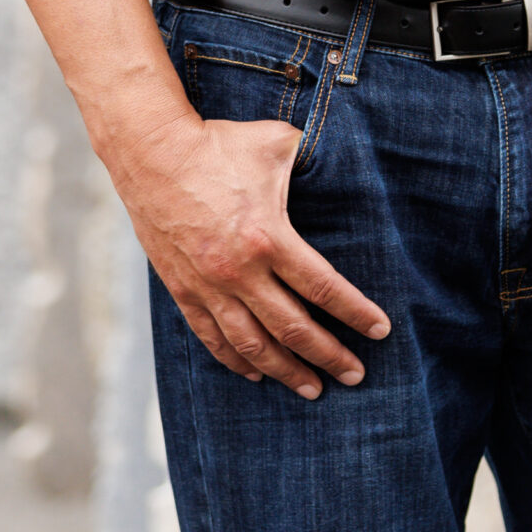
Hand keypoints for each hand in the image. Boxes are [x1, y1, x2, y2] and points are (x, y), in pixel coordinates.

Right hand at [109, 98, 389, 401]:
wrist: (150, 153)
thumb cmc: (217, 144)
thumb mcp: (275, 144)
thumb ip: (314, 157)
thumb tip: (347, 158)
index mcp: (268, 237)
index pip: (323, 288)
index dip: (355, 313)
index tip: (380, 330)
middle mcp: (239, 271)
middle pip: (293, 328)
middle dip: (329, 356)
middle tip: (355, 375)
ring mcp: (207, 285)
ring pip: (253, 345)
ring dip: (285, 371)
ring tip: (312, 388)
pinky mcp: (183, 289)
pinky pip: (212, 337)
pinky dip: (236, 360)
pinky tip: (256, 374)